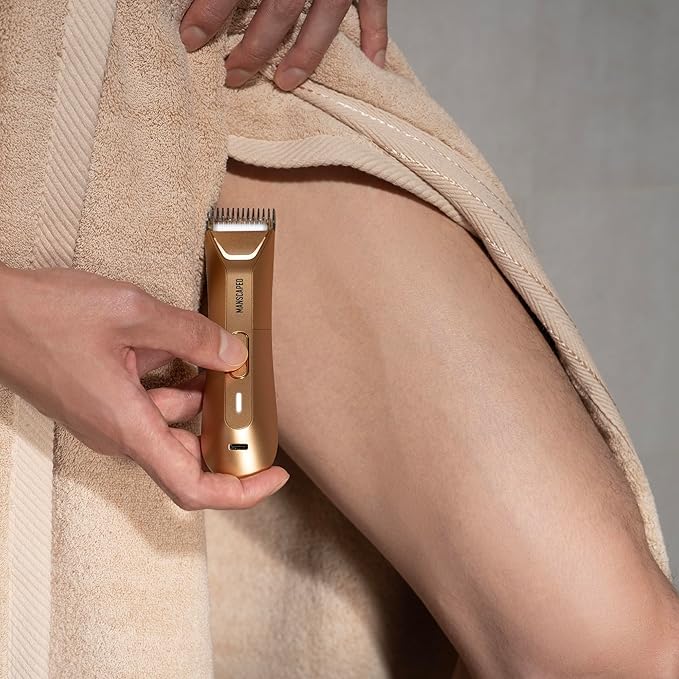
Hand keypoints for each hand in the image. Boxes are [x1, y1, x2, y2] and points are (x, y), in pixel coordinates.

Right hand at [0, 264, 289, 509]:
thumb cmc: (44, 317)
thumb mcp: (130, 313)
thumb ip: (189, 335)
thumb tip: (231, 353)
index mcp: (127, 426)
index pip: (192, 486)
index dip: (239, 491)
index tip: (272, 476)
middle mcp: (119, 434)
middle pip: (188, 453)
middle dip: (224, 429)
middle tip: (250, 395)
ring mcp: (109, 420)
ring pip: (172, 422)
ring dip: (200, 397)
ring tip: (221, 360)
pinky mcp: (103, 402)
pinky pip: (151, 403)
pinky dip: (174, 382)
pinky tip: (181, 349)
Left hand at [179, 0, 387, 90]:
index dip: (209, 12)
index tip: (189, 39)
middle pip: (278, 10)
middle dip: (252, 49)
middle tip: (231, 75)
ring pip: (324, 20)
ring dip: (304, 56)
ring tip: (284, 83)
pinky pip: (375, 6)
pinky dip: (376, 36)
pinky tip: (372, 64)